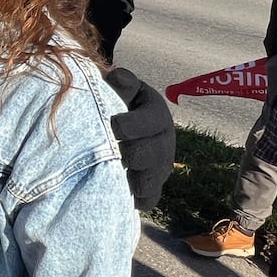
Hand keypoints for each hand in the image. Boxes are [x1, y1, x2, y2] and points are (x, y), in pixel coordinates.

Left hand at [105, 67, 175, 211]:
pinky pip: (150, 198)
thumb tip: (116, 76)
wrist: (127, 125)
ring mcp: (158, 166)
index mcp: (155, 115)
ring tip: (126, 180)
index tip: (114, 124)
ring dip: (140, 181)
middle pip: (155, 153)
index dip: (134, 125)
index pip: (151, 121)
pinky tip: (127, 199)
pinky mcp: (151, 185)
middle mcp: (162, 142)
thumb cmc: (122, 103)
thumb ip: (123, 82)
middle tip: (120, 156)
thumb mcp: (125, 88)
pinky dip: (140, 200)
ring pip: (154, 178)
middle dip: (136, 155)